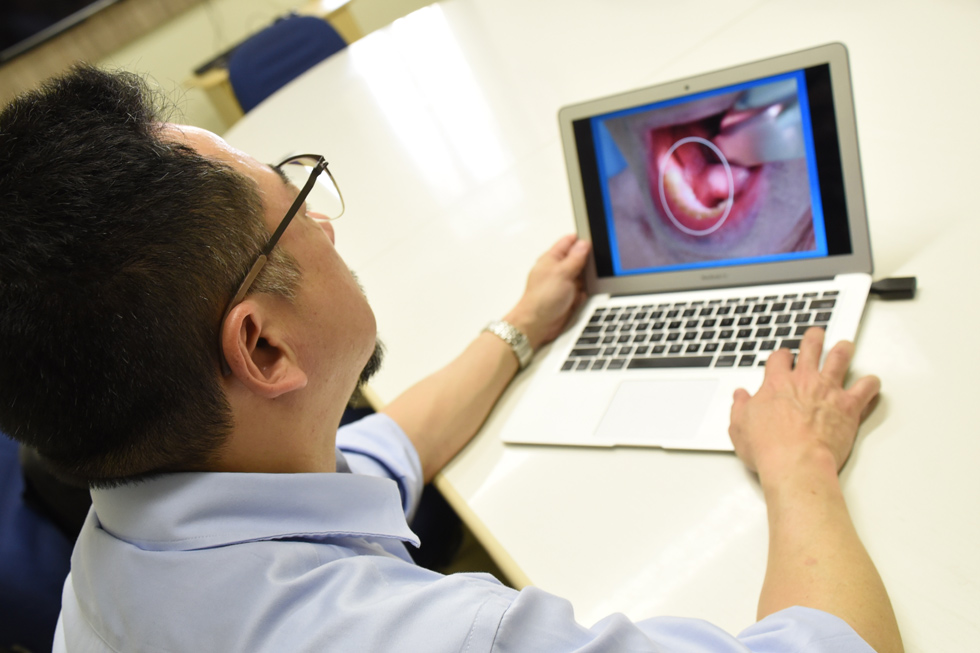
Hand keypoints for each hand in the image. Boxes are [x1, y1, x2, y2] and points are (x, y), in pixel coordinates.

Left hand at [504, 235, 589, 349]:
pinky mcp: (567, 296)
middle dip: (586, 265)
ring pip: (582, 276)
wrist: (538, 324)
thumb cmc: (542, 299)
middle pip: (578, 259)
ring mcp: (562, 283)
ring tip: (579, 287)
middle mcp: (557, 269)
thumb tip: (584, 244)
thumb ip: (575, 258)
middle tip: (587, 271)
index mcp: (552, 258)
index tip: (593, 242)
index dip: (581, 240)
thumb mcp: (562, 273)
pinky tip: (577, 298)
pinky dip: (582, 294)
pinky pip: (582, 291)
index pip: (568, 241)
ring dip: (584, 282)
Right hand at [729, 327, 880, 484]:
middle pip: (811, 347)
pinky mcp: (849, 406)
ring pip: (840, 358)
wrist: (795, 463)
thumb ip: (740, 407)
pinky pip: (866, 388)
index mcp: (777, 383)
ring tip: (846, 346)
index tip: (784, 358)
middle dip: (814, 339)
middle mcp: (804, 381)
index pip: (779, 358)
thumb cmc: (769, 448)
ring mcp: (828, 391)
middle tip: (817, 335)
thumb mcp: (739, 427)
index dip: (782, 356)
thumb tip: (739, 397)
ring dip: (843, 350)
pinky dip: (870, 384)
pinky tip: (871, 383)